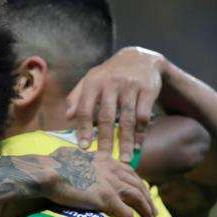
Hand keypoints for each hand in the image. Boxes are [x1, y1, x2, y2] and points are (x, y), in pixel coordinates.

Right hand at [41, 147, 155, 216]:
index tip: (140, 191)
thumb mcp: (69, 154)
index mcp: (105, 159)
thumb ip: (77, 156)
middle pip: (138, 184)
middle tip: (152, 209)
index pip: (128, 171)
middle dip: (147, 198)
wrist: (49, 172)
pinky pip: (127, 215)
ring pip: (139, 199)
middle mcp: (113, 170)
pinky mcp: (107, 199)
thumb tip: (72, 155)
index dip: (136, 182)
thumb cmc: (52, 164)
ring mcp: (112, 185)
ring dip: (147, 211)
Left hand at [66, 47, 166, 161]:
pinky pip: (144, 116)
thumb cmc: (108, 75)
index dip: (83, 129)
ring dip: (126, 141)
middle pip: (106, 117)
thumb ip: (77, 97)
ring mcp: (131, 86)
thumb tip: (68, 117)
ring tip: (125, 159)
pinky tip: (137, 146)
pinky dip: (140, 133)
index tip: (83, 147)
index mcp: (93, 82)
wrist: (139, 57)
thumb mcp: (90, 80)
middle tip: (103, 160)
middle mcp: (111, 83)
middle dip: (104, 140)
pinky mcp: (148, 89)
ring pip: (128, 118)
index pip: (85, 109)